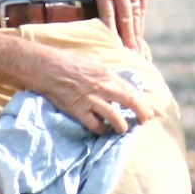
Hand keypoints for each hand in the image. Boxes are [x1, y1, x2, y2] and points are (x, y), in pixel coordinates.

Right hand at [35, 48, 159, 134]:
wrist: (48, 68)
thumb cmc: (70, 63)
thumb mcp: (94, 64)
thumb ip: (108, 76)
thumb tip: (120, 85)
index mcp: (108, 75)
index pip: (132, 91)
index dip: (143, 103)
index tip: (147, 111)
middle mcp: (104, 88)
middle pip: (131, 102)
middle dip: (141, 114)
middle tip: (143, 121)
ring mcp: (92, 100)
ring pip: (116, 118)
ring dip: (122, 126)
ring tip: (122, 129)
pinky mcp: (79, 111)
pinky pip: (96, 126)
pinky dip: (101, 130)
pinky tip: (102, 129)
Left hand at [92, 0, 151, 51]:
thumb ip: (100, 5)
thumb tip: (101, 33)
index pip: (108, 15)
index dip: (111, 33)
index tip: (113, 50)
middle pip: (124, 18)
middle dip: (127, 39)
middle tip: (128, 58)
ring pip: (135, 16)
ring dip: (136, 37)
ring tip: (136, 54)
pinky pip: (142, 12)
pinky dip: (140, 27)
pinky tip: (139, 40)